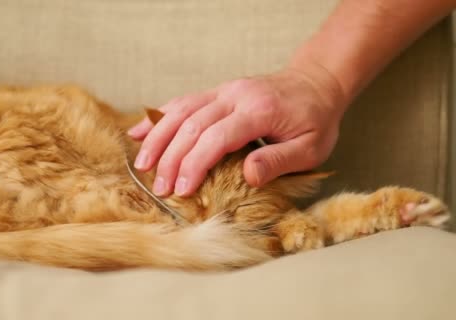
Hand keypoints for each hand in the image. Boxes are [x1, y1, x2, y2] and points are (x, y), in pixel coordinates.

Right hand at [128, 67, 346, 196]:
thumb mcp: (311, 148)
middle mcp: (235, 95)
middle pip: (191, 125)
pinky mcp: (216, 92)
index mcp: (259, 110)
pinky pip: (181, 102)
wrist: (317, 82)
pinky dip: (158, 117)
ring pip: (180, 110)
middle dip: (171, 158)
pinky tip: (139, 130)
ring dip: (157, 137)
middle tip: (160, 188)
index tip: (182, 190)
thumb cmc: (316, 120)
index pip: (217, 137)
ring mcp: (223, 90)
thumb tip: (248, 176)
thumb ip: (280, 161)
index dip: (195, 164)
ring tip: (141, 164)